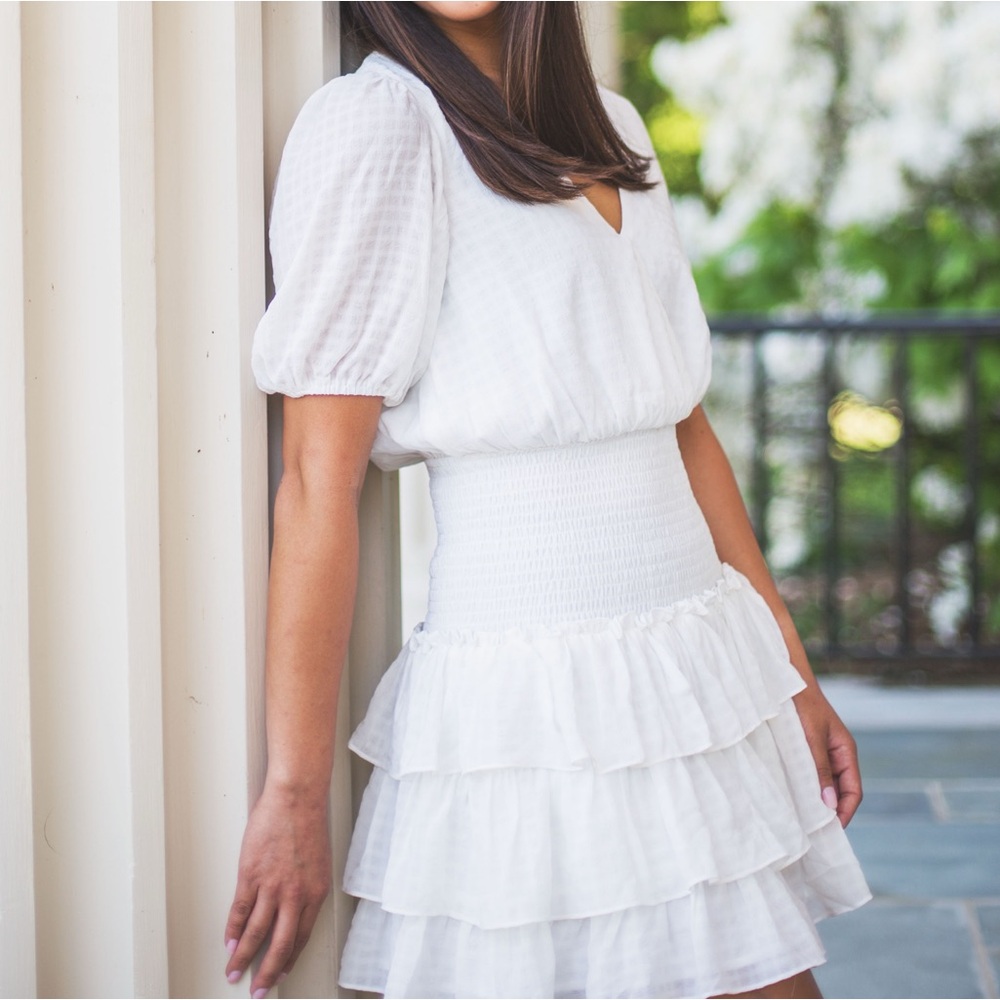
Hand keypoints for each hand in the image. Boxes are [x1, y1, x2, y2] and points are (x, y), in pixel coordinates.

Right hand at [224, 782, 331, 996]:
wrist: (297, 798)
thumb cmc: (309, 824)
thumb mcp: (318, 863)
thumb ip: (307, 889)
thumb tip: (294, 911)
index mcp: (316, 894)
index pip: (301, 937)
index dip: (289, 960)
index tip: (280, 975)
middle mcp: (295, 896)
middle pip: (280, 945)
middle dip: (267, 973)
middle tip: (257, 991)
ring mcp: (272, 887)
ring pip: (255, 933)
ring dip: (242, 957)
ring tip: (234, 973)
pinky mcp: (251, 875)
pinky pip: (239, 911)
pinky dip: (232, 930)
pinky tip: (227, 943)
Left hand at [792, 686, 862, 827]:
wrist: (788, 681)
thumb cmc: (803, 705)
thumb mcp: (812, 738)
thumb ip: (820, 769)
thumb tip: (830, 803)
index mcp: (846, 752)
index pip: (853, 791)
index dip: (845, 812)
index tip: (832, 830)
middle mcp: (837, 755)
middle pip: (840, 791)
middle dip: (832, 811)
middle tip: (815, 832)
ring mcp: (822, 753)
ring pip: (824, 784)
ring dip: (816, 800)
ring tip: (803, 820)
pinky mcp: (806, 750)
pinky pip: (810, 774)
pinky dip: (805, 787)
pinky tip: (792, 796)